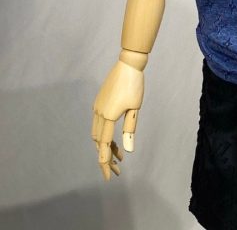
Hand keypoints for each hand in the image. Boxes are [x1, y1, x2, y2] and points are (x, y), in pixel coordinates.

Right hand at [91, 59, 143, 180]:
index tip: (110, 176)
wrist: (128, 64)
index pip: (103, 146)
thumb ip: (130, 129)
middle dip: (106, 157)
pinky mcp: (99, 103)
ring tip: (119, 156)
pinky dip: (104, 135)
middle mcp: (98, 113)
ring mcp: (96, 107)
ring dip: (106, 146)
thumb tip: (128, 150)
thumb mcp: (135, 108)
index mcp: (107, 117)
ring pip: (96, 134)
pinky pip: (98, 124)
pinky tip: (114, 139)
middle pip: (98, 142)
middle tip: (118, 168)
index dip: (105, 163)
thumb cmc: (135, 85)